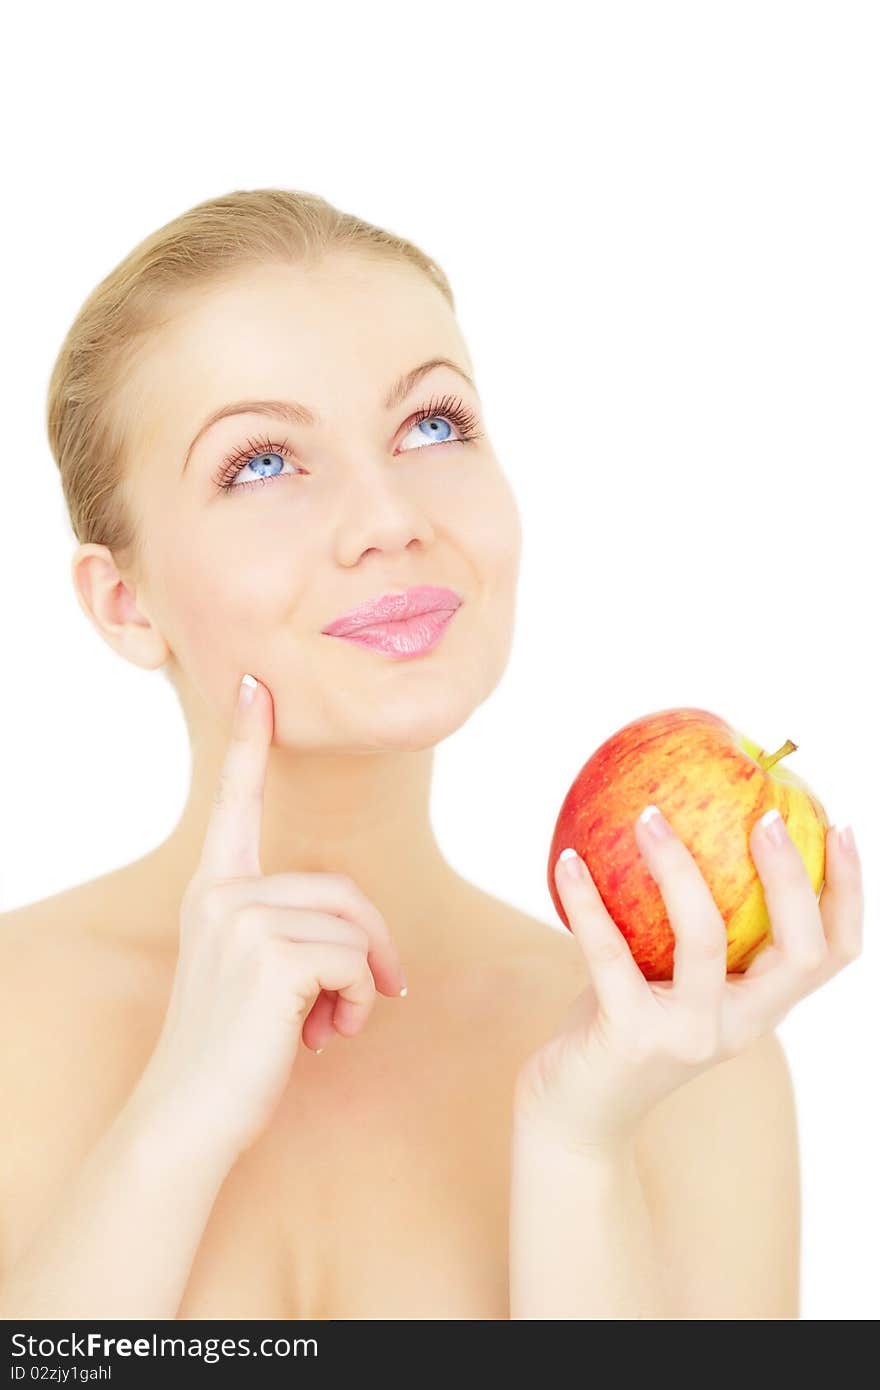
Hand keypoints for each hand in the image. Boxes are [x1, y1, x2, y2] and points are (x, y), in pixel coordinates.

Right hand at [136, 673, 406, 1160]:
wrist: (191, 1115)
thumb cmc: (233, 1049)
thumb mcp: (254, 974)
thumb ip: (288, 931)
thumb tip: (361, 936)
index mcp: (214, 891)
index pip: (236, 805)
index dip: (249, 744)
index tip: (256, 687)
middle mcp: (222, 895)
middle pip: (342, 889)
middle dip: (372, 945)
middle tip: (375, 995)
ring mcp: (242, 921)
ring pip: (354, 927)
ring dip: (366, 983)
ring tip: (335, 1025)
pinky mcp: (272, 956)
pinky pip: (357, 960)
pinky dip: (363, 1001)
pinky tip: (329, 1036)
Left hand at [514, 806, 862, 1151]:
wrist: (575, 1116)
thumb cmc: (623, 1024)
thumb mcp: (672, 978)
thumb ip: (690, 924)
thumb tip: (684, 816)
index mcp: (761, 1007)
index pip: (834, 952)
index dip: (849, 892)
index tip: (839, 825)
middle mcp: (739, 1026)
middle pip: (799, 949)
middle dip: (792, 876)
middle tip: (766, 813)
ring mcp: (689, 1036)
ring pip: (706, 940)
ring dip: (678, 868)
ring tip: (649, 815)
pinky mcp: (630, 1037)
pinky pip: (610, 954)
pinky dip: (587, 901)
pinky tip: (569, 860)